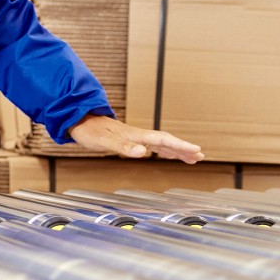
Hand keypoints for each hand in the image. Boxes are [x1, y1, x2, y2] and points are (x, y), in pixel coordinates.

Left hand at [67, 115, 203, 162]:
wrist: (79, 121)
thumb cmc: (90, 132)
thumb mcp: (105, 142)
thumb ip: (124, 147)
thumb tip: (143, 153)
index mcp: (136, 135)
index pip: (164, 140)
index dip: (180, 146)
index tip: (197, 150)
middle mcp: (139, 135)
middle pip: (167, 142)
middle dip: (184, 149)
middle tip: (200, 156)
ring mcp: (135, 137)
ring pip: (162, 144)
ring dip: (177, 151)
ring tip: (192, 158)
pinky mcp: (130, 140)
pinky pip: (153, 146)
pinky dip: (164, 151)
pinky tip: (168, 155)